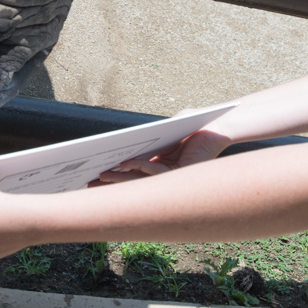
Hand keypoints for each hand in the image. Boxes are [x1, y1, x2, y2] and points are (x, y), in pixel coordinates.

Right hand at [93, 121, 231, 185]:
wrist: (218, 126)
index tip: (95, 173)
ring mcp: (171, 174)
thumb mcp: (166, 126)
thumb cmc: (194, 123)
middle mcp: (163, 171)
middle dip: (111, 182)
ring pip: (140, 180)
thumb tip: (130, 138)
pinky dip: (139, 166)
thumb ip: (151, 134)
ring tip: (100, 177)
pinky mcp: (180, 173)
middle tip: (89, 184)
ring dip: (119, 179)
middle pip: (132, 179)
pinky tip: (125, 163)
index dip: (114, 173)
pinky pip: (155, 171)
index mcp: (158, 161)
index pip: (132, 170)